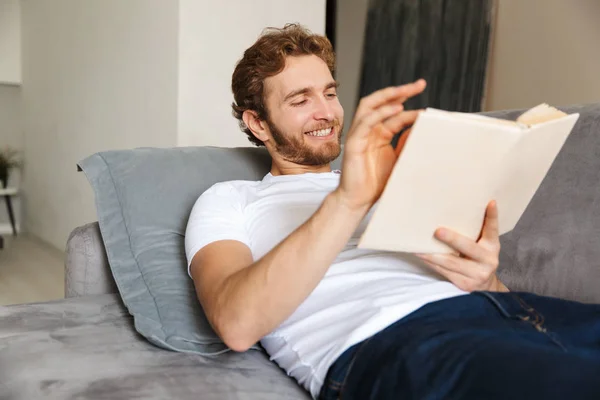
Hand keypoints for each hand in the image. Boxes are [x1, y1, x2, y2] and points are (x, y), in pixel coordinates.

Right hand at [335, 79, 426, 211]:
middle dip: (400, 91)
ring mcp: (359, 135)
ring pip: (370, 106)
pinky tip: (396, 109)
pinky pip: (365, 123)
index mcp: (380, 133)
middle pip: (381, 102)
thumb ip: (406, 143)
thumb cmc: (376, 183)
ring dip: (388, 96)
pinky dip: (380, 113)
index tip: (429, 109)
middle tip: (420, 84)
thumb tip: (421, 128)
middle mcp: (369, 130)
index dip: (412, 108)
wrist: (358, 201)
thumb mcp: (399, 160)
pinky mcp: (353, 143)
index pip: (396, 113)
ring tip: (406, 91)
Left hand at [416, 200, 508, 291]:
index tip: (490, 202)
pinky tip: (421, 256)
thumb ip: (477, 230)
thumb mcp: (483, 244)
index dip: (492, 216)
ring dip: (432, 254)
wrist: (485, 286)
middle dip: (452, 239)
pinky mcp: (464, 284)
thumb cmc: (478, 257)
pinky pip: (444, 271)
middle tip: (438, 231)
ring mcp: (477, 274)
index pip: (492, 229)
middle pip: (468, 247)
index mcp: (492, 247)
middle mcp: (488, 260)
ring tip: (418, 246)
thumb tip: (457, 206)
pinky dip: (431, 263)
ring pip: (451, 262)